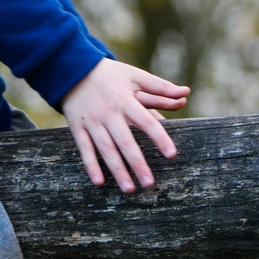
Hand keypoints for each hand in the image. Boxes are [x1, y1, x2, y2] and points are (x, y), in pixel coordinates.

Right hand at [60, 59, 189, 192]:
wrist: (73, 69)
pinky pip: (84, 149)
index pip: (146, 122)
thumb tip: (186, 93)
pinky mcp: (77, 127)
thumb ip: (160, 86)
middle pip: (126, 142)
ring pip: (106, 150)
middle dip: (137, 164)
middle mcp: (109, 113)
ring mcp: (92, 122)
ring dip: (117, 170)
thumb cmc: (110, 74)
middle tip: (149, 183)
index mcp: (126, 100)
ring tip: (129, 189)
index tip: (172, 154)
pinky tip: (99, 182)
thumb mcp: (135, 76)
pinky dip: (91, 166)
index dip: (160, 138)